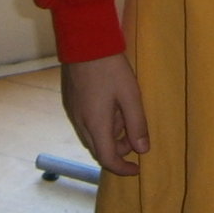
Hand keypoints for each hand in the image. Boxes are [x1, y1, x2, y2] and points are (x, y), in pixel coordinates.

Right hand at [61, 53, 147, 176]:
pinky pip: (85, 123)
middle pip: (98, 150)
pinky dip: (100, 124)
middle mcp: (80, 123)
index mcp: (96, 124)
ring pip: (91, 136)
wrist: (84, 43)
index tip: (137, 169)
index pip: (107, 160)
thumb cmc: (110, 68)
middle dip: (118, 149)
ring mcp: (72, 112)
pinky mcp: (70, 102)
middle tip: (134, 135)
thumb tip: (142, 150)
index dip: (122, 169)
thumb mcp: (130, 95)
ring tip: (123, 113)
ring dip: (109, 135)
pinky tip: (110, 104)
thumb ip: (137, 124)